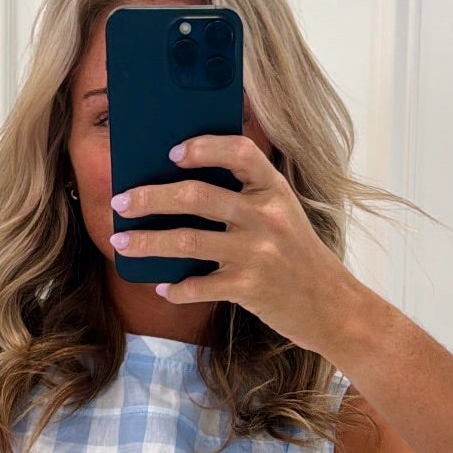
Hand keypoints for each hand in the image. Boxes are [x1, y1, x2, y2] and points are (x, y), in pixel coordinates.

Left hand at [107, 134, 350, 351]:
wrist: (332, 305)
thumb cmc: (298, 256)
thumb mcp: (283, 214)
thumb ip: (247, 195)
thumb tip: (184, 180)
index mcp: (274, 190)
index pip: (239, 152)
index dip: (203, 147)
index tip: (172, 153)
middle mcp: (266, 217)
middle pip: (195, 196)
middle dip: (150, 197)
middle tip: (121, 200)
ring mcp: (256, 253)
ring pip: (186, 241)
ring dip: (146, 242)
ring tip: (120, 242)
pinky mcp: (248, 288)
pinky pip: (198, 285)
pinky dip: (175, 288)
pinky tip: (162, 287)